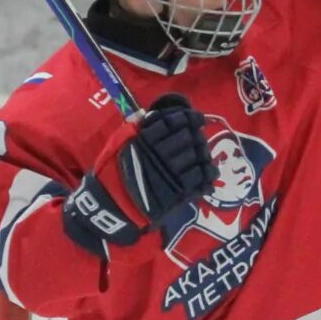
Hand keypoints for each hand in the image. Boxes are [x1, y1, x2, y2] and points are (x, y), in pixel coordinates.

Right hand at [63, 94, 213, 254]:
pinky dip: (208, 173)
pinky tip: (209, 171)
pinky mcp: (178, 193)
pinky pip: (200, 179)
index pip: (172, 123)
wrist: (112, 205)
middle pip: (187, 138)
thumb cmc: (110, 174)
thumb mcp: (116, 145)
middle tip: (198, 135)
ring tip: (203, 151)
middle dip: (196, 135)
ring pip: (196, 157)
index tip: (196, 118)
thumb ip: (132, 128)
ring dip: (203, 152)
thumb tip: (149, 114)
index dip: (188, 118)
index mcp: (145, 140)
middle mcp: (161, 155)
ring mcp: (171, 174)